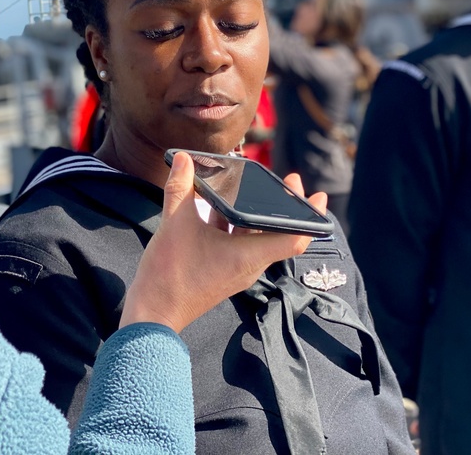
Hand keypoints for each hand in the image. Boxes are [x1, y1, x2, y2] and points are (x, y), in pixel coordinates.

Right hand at [120, 152, 320, 332]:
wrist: (154, 312)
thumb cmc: (170, 275)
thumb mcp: (174, 225)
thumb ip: (179, 188)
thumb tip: (184, 159)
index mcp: (248, 255)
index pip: (294, 239)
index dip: (309, 217)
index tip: (316, 196)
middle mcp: (249, 264)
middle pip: (278, 233)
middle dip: (283, 206)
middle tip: (287, 180)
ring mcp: (236, 268)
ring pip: (256, 236)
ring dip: (256, 213)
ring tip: (251, 187)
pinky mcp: (222, 269)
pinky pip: (238, 242)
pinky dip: (236, 223)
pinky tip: (219, 204)